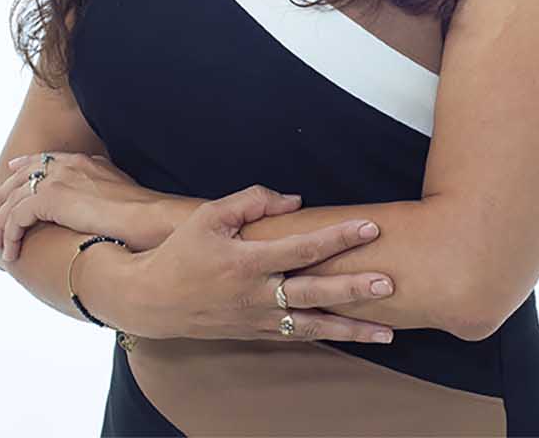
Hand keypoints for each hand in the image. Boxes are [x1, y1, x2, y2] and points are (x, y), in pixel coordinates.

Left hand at [0, 152, 166, 258]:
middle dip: (2, 196)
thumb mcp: (123, 192)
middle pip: (21, 176)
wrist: (149, 217)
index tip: (12, 172)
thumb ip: (106, 188)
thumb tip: (104, 198)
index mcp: (83, 162)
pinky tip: (11, 253)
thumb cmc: (144, 213)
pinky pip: (16, 217)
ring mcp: (57, 180)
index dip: (25, 167)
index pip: (45, 159)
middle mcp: (66, 166)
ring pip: (14, 200)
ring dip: (1, 224)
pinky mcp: (49, 199)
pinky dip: (10, 236)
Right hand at [118, 184, 397, 344]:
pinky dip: (326, 337)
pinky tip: (352, 338)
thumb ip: (252, 203)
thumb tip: (294, 200)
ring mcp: (258, 319)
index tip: (368, 227)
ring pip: (312, 326)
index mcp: (247, 262)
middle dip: (353, 289)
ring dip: (350, 330)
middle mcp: (257, 295)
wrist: (151, 299)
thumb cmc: (181, 252)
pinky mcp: (256, 333)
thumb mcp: (209, 216)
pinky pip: (298, 336)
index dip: (337, 237)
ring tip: (386, 333)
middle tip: (387, 284)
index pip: (302, 248)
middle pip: (314, 293)